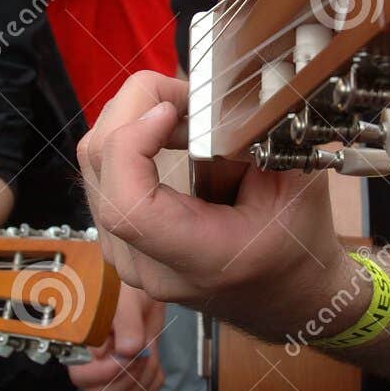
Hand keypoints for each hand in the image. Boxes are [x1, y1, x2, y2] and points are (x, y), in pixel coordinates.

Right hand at [65, 282, 165, 390]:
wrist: (140, 287)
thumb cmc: (124, 288)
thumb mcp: (126, 298)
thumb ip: (126, 323)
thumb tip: (125, 351)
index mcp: (80, 344)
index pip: (82, 377)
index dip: (107, 370)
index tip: (128, 350)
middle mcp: (90, 363)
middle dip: (126, 378)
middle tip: (141, 353)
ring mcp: (110, 371)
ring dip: (143, 375)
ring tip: (149, 348)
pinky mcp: (130, 374)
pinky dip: (153, 378)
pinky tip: (153, 357)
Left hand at [78, 72, 357, 343]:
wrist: (286, 296)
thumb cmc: (297, 246)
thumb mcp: (295, 185)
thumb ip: (255, 139)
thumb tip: (217, 94)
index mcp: (198, 259)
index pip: (126, 205)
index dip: (133, 142)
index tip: (173, 110)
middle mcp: (149, 266)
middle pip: (100, 170)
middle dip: (134, 109)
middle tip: (183, 95)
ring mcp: (126, 259)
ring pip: (92, 168)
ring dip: (129, 121)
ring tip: (178, 111)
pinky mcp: (119, 244)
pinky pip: (100, 178)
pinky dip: (126, 141)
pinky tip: (164, 133)